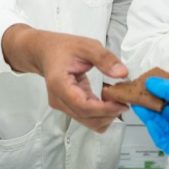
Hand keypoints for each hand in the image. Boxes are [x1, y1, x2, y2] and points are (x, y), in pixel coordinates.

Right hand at [2, 25, 128, 132]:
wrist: (45, 52)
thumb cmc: (62, 47)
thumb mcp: (86, 45)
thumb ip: (104, 58)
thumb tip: (122, 73)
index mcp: (59, 84)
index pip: (84, 107)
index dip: (105, 109)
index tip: (122, 103)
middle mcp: (59, 100)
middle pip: (88, 119)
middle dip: (110, 113)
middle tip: (123, 98)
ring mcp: (63, 106)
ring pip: (90, 122)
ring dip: (106, 114)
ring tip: (114, 96)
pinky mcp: (69, 107)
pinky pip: (88, 117)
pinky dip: (101, 111)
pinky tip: (106, 97)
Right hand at [132, 78, 168, 167]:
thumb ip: (165, 86)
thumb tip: (151, 82)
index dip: (159, 95)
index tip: (147, 90)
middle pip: (166, 114)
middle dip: (152, 105)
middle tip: (139, 98)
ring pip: (162, 125)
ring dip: (150, 116)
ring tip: (139, 105)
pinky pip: (162, 139)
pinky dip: (154, 130)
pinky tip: (148, 121)